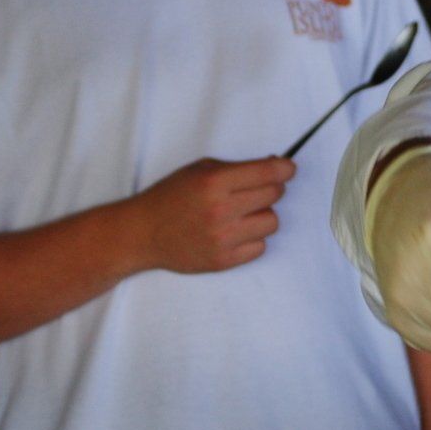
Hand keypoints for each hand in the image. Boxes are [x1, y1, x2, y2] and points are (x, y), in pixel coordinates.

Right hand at [130, 156, 294, 273]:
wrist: (142, 233)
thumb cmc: (171, 197)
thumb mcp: (199, 170)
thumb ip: (236, 168)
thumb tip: (275, 168)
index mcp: (214, 182)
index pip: (268, 173)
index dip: (284, 169)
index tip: (288, 169)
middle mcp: (221, 210)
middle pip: (274, 195)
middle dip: (271, 189)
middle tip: (255, 191)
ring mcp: (223, 238)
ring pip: (272, 222)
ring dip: (262, 215)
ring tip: (243, 214)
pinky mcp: (223, 261)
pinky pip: (260, 247)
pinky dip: (253, 238)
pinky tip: (236, 232)